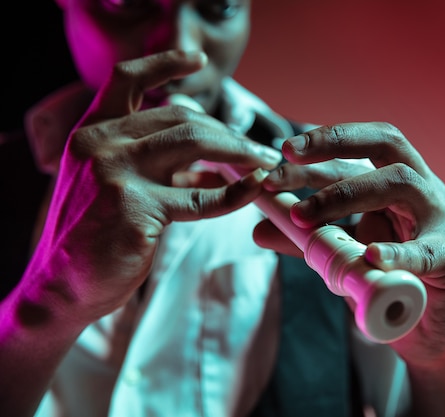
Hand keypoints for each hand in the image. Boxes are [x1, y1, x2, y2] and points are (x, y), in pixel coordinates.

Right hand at [24, 50, 281, 323]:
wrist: (62, 287)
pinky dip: (235, 192)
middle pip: (180, 117)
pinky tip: (255, 188)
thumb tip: (218, 166)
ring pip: (194, 143)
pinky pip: (200, 197)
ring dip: (239, 153)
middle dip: (229, 133)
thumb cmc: (97, 237)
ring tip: (265, 164)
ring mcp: (114, 172)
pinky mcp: (134, 208)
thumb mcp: (121, 187)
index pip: (126, 79)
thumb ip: (161, 168)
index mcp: (92, 132)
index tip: (197, 60)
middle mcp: (99, 143)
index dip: (164, 63)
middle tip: (261, 151)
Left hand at [255, 122, 444, 367]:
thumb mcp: (343, 257)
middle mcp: (426, 191)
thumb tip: (259, 229)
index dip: (323, 144)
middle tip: (286, 159)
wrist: (427, 332)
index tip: (281, 152)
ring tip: (304, 217)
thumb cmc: (388, 284)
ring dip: (346, 195)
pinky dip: (397, 253)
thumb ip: (309, 241)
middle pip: (387, 147)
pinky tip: (371, 257)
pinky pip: (427, 252)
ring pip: (402, 184)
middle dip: (334, 144)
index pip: (362, 150)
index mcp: (400, 185)